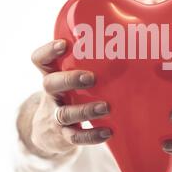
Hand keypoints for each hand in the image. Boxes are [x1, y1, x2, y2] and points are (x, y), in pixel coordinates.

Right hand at [28, 39, 111, 157]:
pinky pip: (75, 137)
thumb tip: (131, 34)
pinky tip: (108, 131)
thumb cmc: (69, 93)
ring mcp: (55, 115)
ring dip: (85, 110)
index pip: (40, 59)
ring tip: (106, 107)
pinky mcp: (63, 135)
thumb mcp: (71, 76)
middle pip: (50, 84)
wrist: (48, 131)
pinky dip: (91, 135)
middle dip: (70, 80)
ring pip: (65, 113)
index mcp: (52, 74)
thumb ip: (89, 61)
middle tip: (91, 78)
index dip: (49, 50)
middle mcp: (51, 94)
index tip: (65, 44)